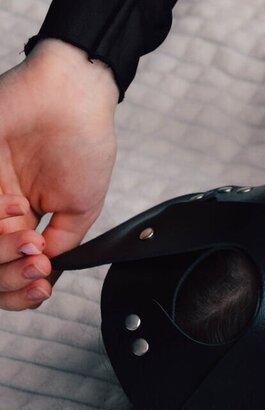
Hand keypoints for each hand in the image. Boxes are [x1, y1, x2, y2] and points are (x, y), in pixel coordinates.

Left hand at [0, 39, 118, 309]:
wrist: (74, 98)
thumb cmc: (85, 142)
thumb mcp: (83, 206)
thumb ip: (62, 241)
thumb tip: (44, 272)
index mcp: (25, 213)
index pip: (14, 257)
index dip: (24, 279)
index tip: (42, 285)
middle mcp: (0, 202)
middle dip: (12, 268)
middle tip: (36, 264)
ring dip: (3, 244)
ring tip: (28, 235)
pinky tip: (15, 211)